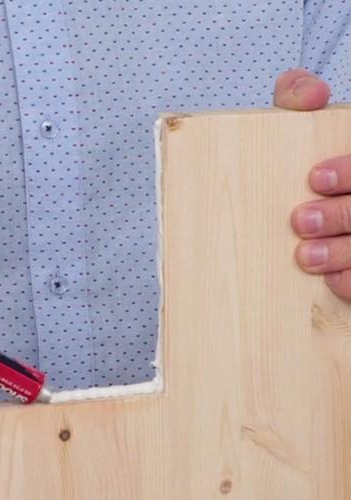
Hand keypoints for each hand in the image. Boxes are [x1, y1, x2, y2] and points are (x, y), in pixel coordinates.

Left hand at [274, 69, 350, 298]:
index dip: (348, 170)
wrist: (312, 193)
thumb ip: (299, 98)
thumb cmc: (310, 160)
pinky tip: (333, 282)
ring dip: (347, 253)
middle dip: (341, 215)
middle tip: (299, 221)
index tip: (314, 178)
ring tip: (307, 257)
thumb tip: (311, 93)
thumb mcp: (304, 123)